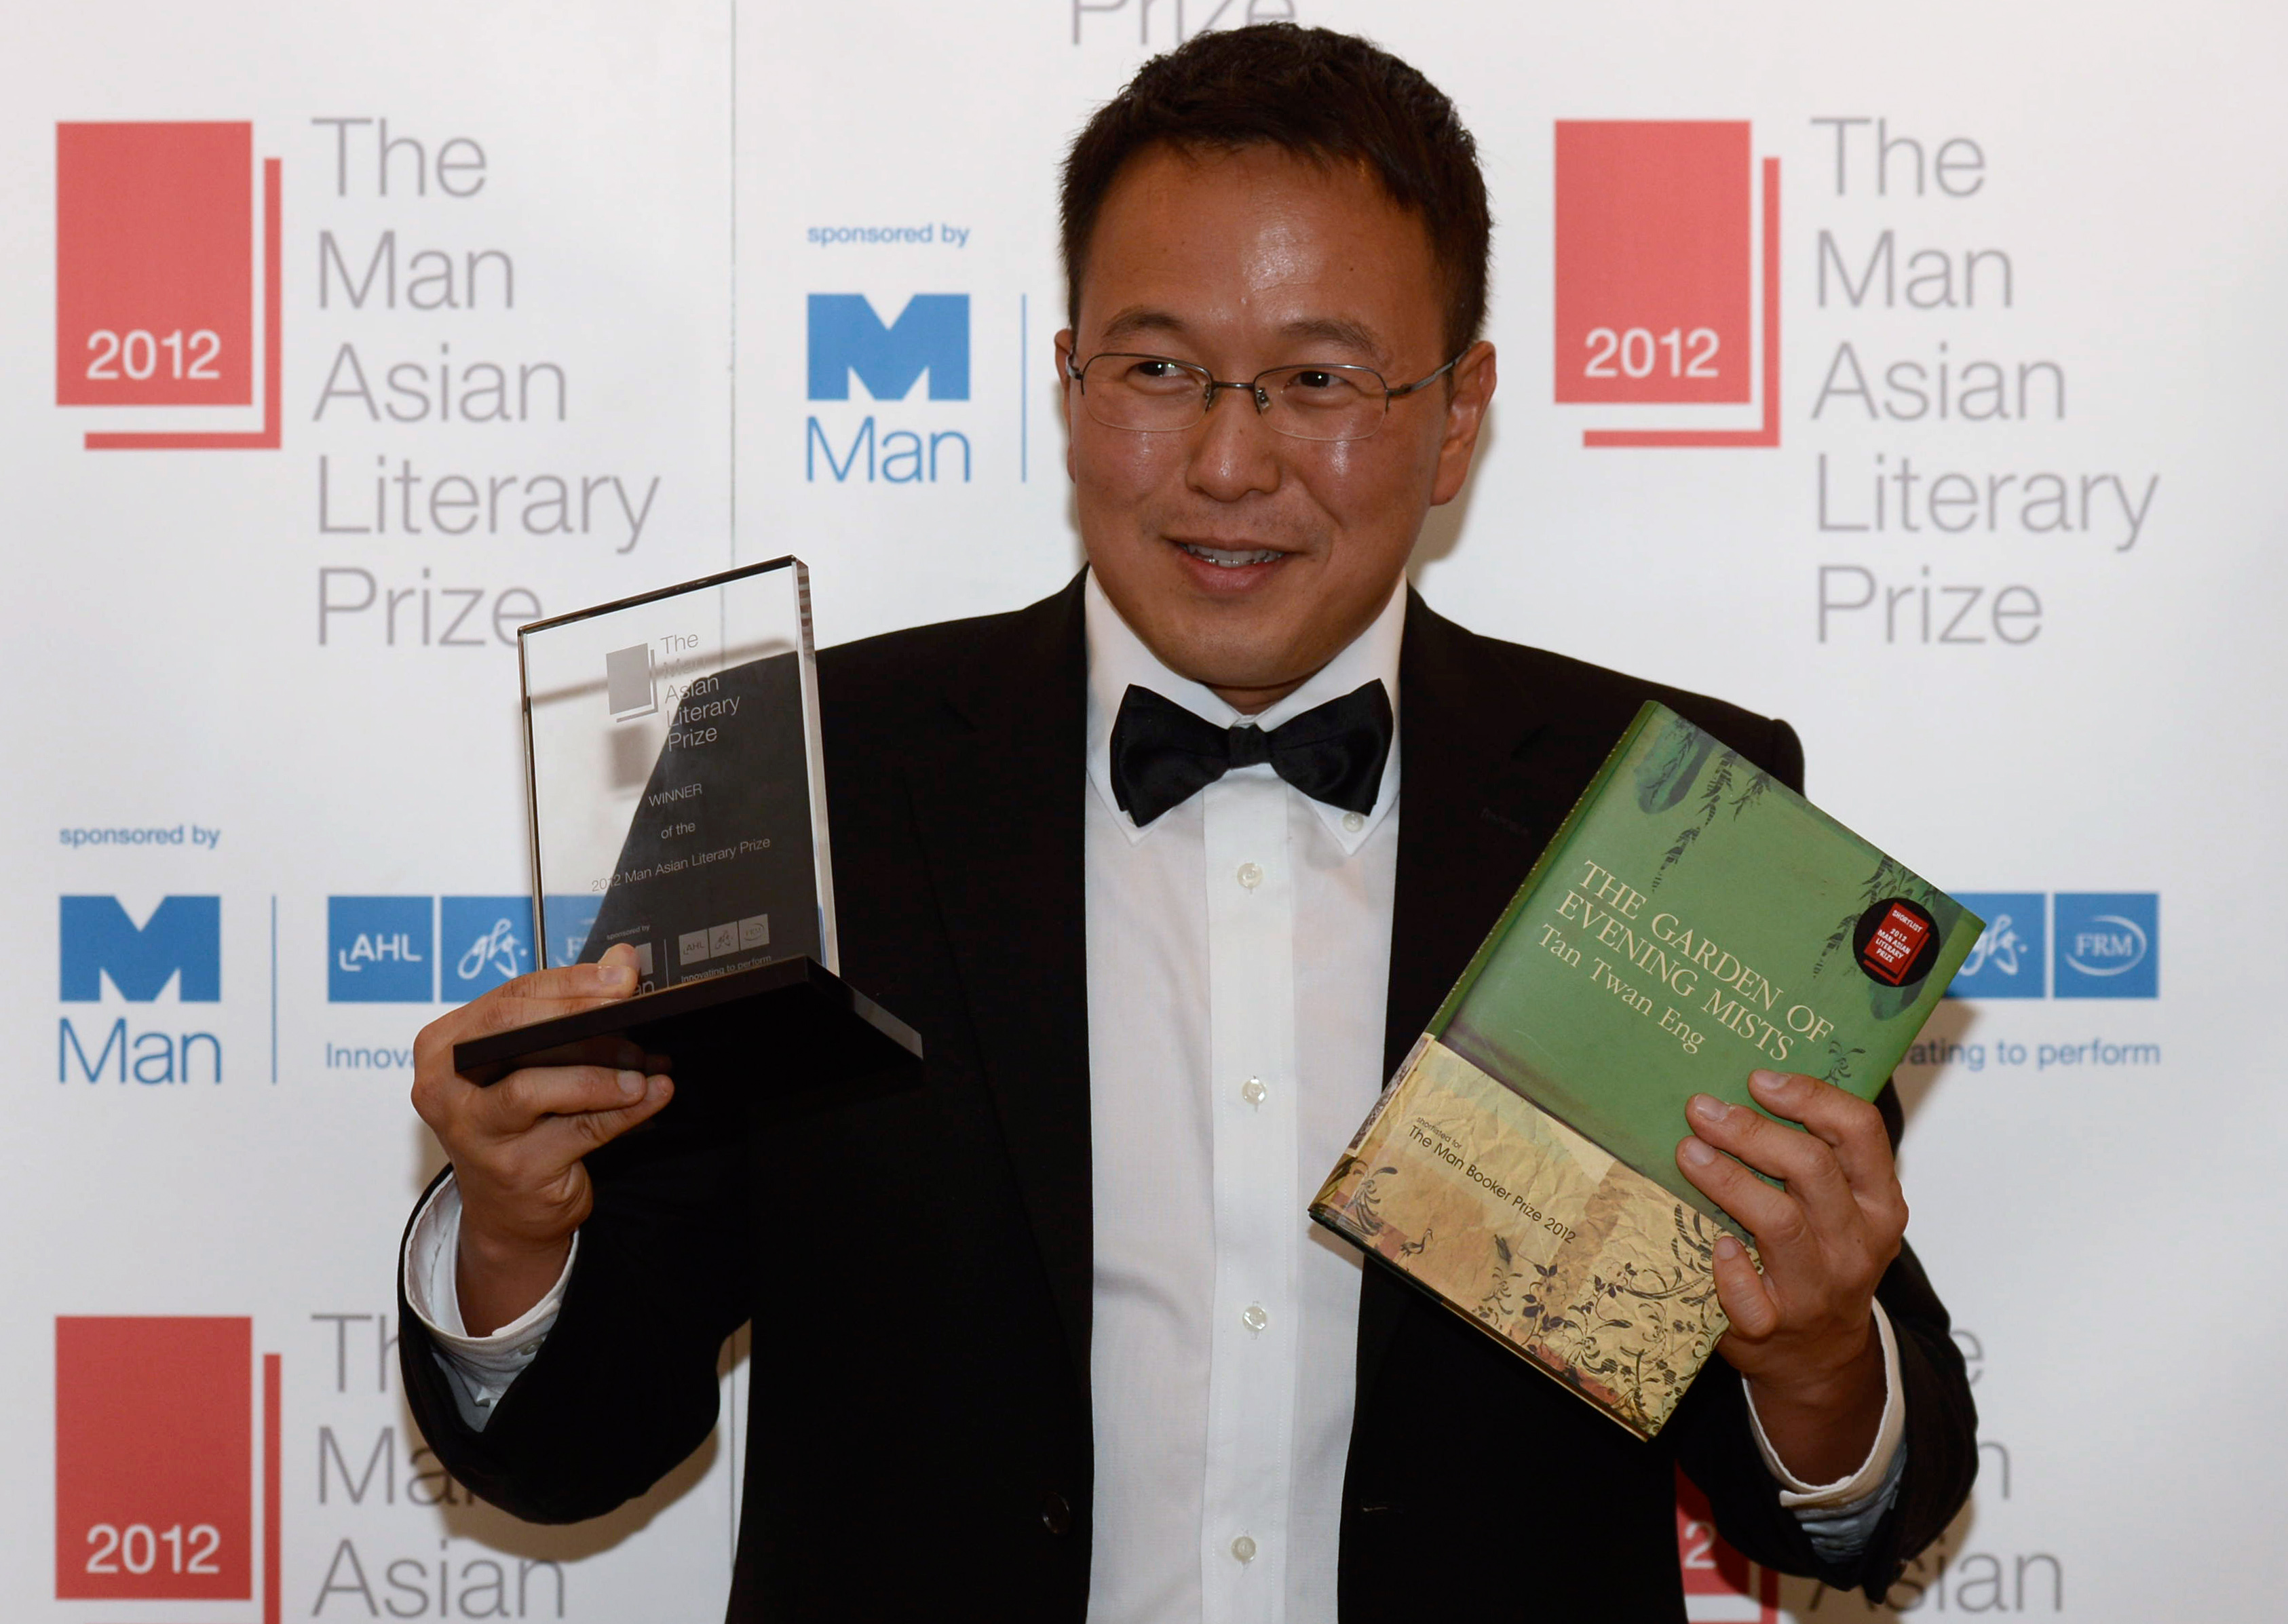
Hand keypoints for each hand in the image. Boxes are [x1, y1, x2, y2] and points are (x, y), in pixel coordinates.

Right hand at [410, 942, 671, 1335]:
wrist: (507, 1209)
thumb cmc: (516, 1121)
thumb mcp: (530, 1060)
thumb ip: (568, 1008)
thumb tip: (620, 960)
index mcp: (442, 1047)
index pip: (507, 999)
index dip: (569, 983)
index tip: (620, 976)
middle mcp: (443, 1089)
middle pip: (509, 1033)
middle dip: (578, 1016)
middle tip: (629, 1007)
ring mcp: (473, 1133)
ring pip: (534, 1089)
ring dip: (599, 1073)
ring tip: (642, 1067)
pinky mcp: (512, 1170)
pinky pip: (578, 1131)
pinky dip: (623, 1111)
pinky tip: (652, 1094)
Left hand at [1675, 1068, 1903, 1483]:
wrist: (1819, 1358)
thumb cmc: (1819, 1257)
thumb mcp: (1841, 1207)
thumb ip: (1817, 1155)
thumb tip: (1746, 1086)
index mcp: (1879, 1202)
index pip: (1859, 1131)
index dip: (1810, 1096)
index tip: (1758, 1078)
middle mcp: (1856, 1242)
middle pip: (1811, 1168)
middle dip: (1752, 1130)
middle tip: (1702, 1109)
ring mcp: (1817, 1287)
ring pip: (1778, 1220)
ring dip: (1728, 1179)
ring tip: (1687, 1151)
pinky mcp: (1773, 1325)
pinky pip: (1748, 1293)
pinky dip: (1727, 1266)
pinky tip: (1711, 1241)